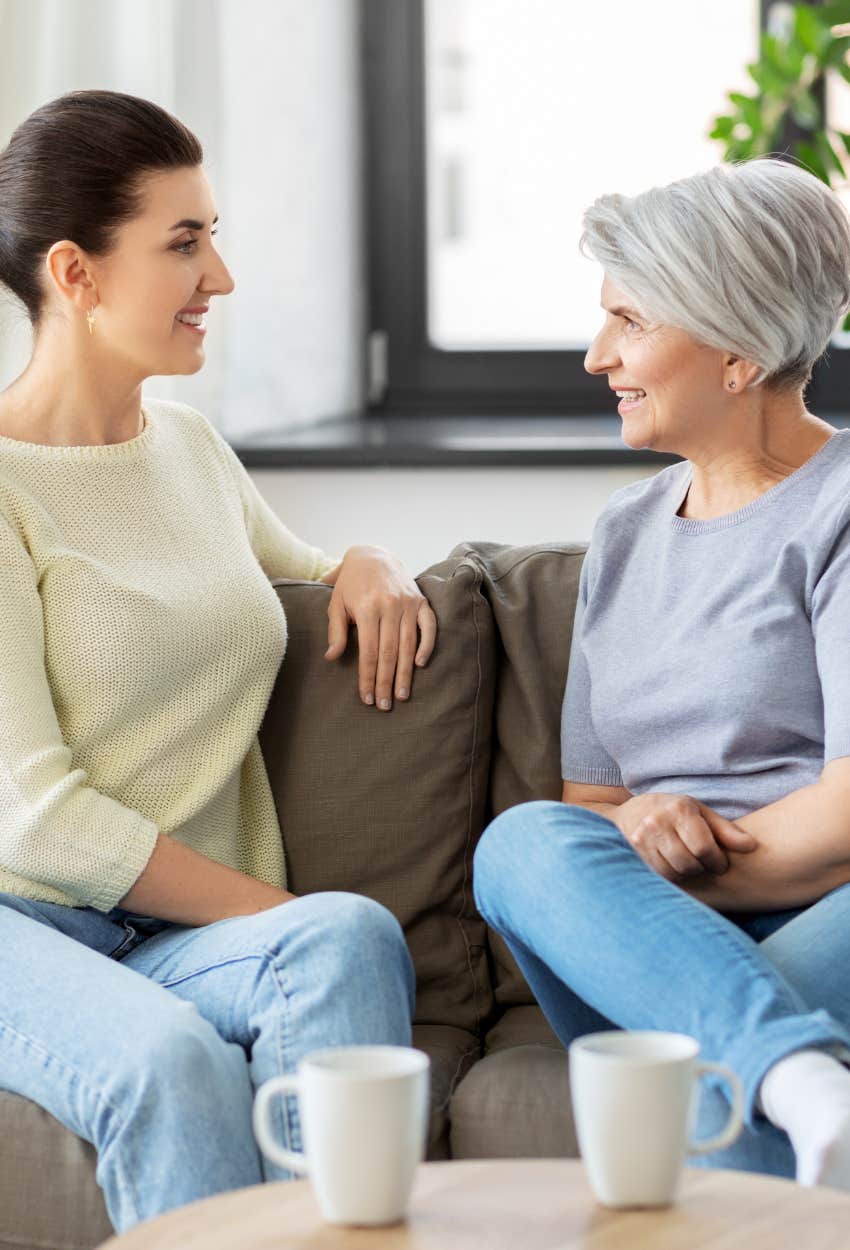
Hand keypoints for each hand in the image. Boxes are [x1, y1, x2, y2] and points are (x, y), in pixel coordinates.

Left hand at [323, 546, 437, 709]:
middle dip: (386, 681)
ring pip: (408, 644)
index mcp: (367, 608)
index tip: (367, 698)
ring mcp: (408, 603)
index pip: (369, 652)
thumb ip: (336, 631)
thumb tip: (331, 658)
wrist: (373, 555)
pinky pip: (428, 626)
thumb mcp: (336, 603)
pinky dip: (427, 645)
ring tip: (402, 695)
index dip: (368, 677)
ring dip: (406, 672)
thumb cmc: (350, 584)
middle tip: (385, 705)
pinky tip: (421, 664)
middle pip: (389, 653)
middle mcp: (390, 606)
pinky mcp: (421, 601)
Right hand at [611, 792, 757, 881]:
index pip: (704, 848)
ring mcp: (641, 839)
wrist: (630, 813)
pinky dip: (670, 875)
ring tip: (689, 863)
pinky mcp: (632, 854)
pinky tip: (673, 865)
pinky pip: (659, 876)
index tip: (721, 864)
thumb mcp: (701, 813)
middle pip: (688, 864)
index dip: (717, 862)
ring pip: (673, 873)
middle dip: (701, 869)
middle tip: (704, 864)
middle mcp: (657, 822)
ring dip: (686, 874)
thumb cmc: (674, 812)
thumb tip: (751, 846)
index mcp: (679, 809)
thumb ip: (726, 831)